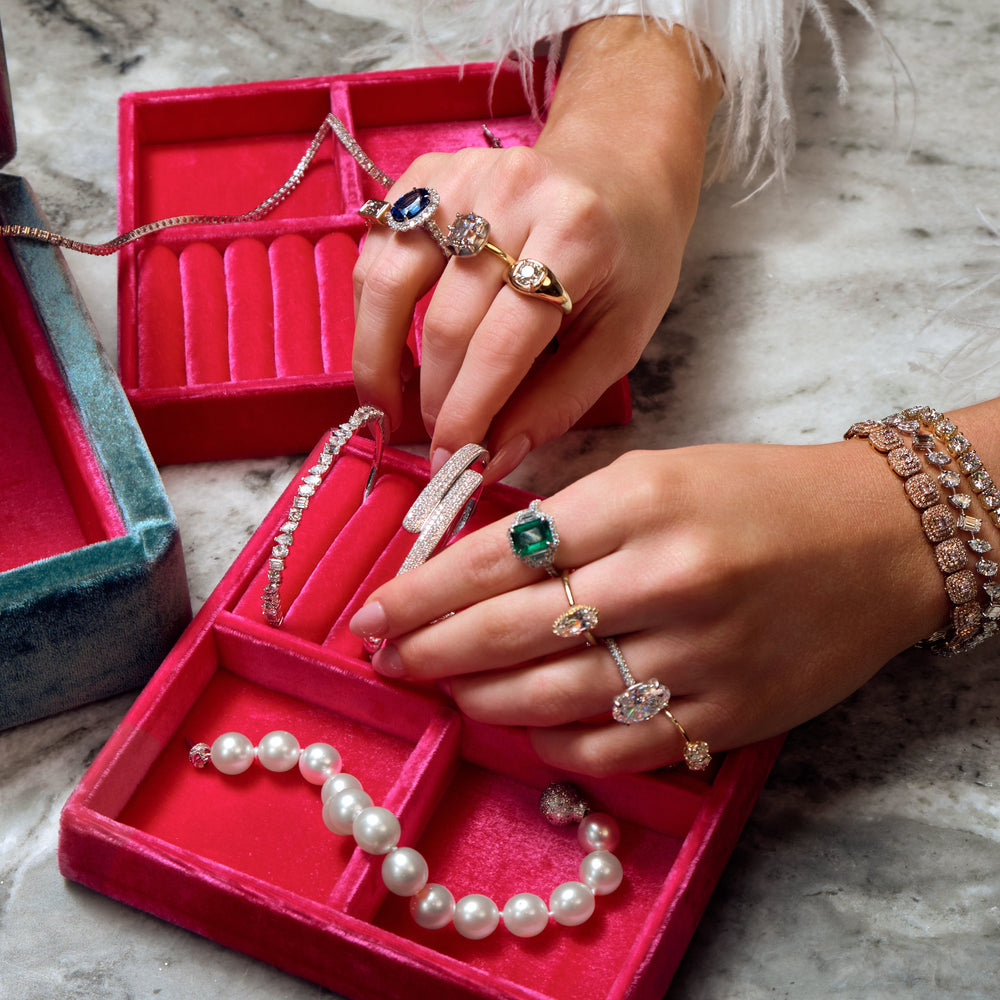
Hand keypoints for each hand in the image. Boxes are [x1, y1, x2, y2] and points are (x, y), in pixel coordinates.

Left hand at [349, 443, 948, 775]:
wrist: (879, 541)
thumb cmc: (758, 495)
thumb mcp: (656, 475)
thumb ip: (568, 520)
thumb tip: (475, 568)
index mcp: (638, 501)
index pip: (498, 555)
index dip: (421, 591)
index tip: (373, 613)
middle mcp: (664, 578)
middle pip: (510, 631)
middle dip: (430, 649)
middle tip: (385, 660)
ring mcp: (697, 655)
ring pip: (552, 697)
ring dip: (479, 698)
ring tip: (443, 689)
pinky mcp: (727, 713)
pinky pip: (614, 745)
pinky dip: (554, 743)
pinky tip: (524, 728)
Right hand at [352, 18, 721, 481]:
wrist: (621, 166)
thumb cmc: (629, 258)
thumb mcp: (621, 337)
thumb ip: (558, 402)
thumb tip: (493, 459)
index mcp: (576, 235)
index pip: (503, 344)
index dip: (469, 413)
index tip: (453, 461)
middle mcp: (513, 194)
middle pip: (445, 321)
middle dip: (432, 399)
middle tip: (434, 444)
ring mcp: (462, 175)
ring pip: (389, 281)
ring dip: (377, 358)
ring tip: (387, 405)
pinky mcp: (428, 170)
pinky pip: (377, 249)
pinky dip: (370, 308)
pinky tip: (385, 346)